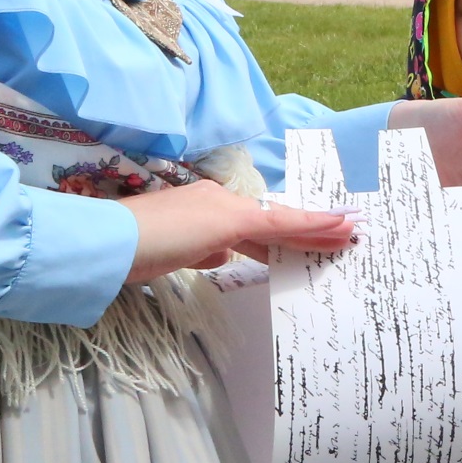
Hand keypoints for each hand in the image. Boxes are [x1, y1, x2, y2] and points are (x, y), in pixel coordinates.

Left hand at [124, 180, 356, 283]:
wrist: (112, 246)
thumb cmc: (172, 231)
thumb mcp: (227, 224)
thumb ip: (272, 226)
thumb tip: (302, 228)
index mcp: (229, 200)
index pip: (283, 215)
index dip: (316, 223)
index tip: (349, 225)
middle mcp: (216, 209)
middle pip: (268, 225)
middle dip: (302, 234)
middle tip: (338, 242)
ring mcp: (196, 229)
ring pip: (245, 238)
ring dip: (272, 246)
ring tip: (300, 256)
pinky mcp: (178, 249)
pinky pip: (217, 250)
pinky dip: (233, 254)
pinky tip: (233, 261)